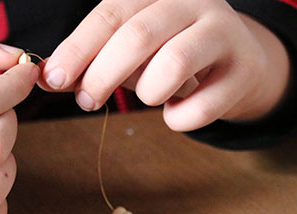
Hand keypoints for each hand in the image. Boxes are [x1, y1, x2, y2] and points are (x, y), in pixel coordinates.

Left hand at [41, 0, 290, 130]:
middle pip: (137, 37)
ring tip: (149, 95)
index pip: (111, 13)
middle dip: (101, 76)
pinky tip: (178, 111)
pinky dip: (178, 119)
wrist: (241, 61)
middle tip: (86, 100)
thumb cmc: (176, 51)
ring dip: (147, 93)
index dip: (78, 48)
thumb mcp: (137, 43)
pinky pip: (199, 108)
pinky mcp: (245, 71)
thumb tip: (51, 76)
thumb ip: (98, 54)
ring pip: (171, 67)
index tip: (53, 79)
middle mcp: (195, 2)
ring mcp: (225, 33)